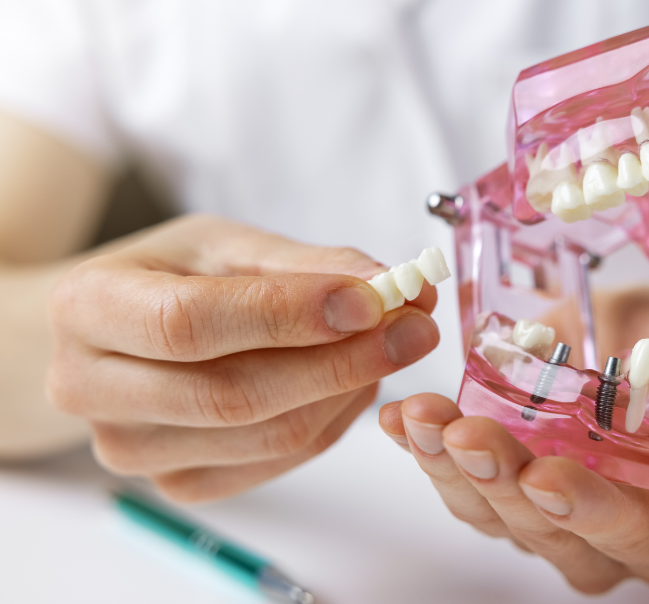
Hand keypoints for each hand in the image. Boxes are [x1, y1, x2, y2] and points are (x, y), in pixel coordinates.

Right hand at [48, 214, 439, 501]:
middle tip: (417, 327)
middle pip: (234, 394)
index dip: (289, 314)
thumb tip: (392, 285)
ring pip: (267, 435)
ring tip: (389, 345)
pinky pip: (276, 462)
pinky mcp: (175, 484)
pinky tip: (352, 382)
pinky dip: (332, 420)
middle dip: (343, 361)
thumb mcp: (227, 246)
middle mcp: (91, 389)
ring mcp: (131, 450)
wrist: (121, 332)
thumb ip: (307, 265)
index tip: (374, 298)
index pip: (190, 322)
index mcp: (88, 307)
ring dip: (348, 391)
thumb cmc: (171, 277)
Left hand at [379, 288, 648, 592]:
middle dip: (500, 482)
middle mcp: (601, 534)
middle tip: (467, 433)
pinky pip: (457, 473)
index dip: (588, 513)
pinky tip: (403, 416)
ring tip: (423, 418)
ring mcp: (543, 508)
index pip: (631, 537)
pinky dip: (425, 445)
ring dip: (448, 467)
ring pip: (488, 509)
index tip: (548, 476)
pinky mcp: (502, 475)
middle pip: (544, 529)